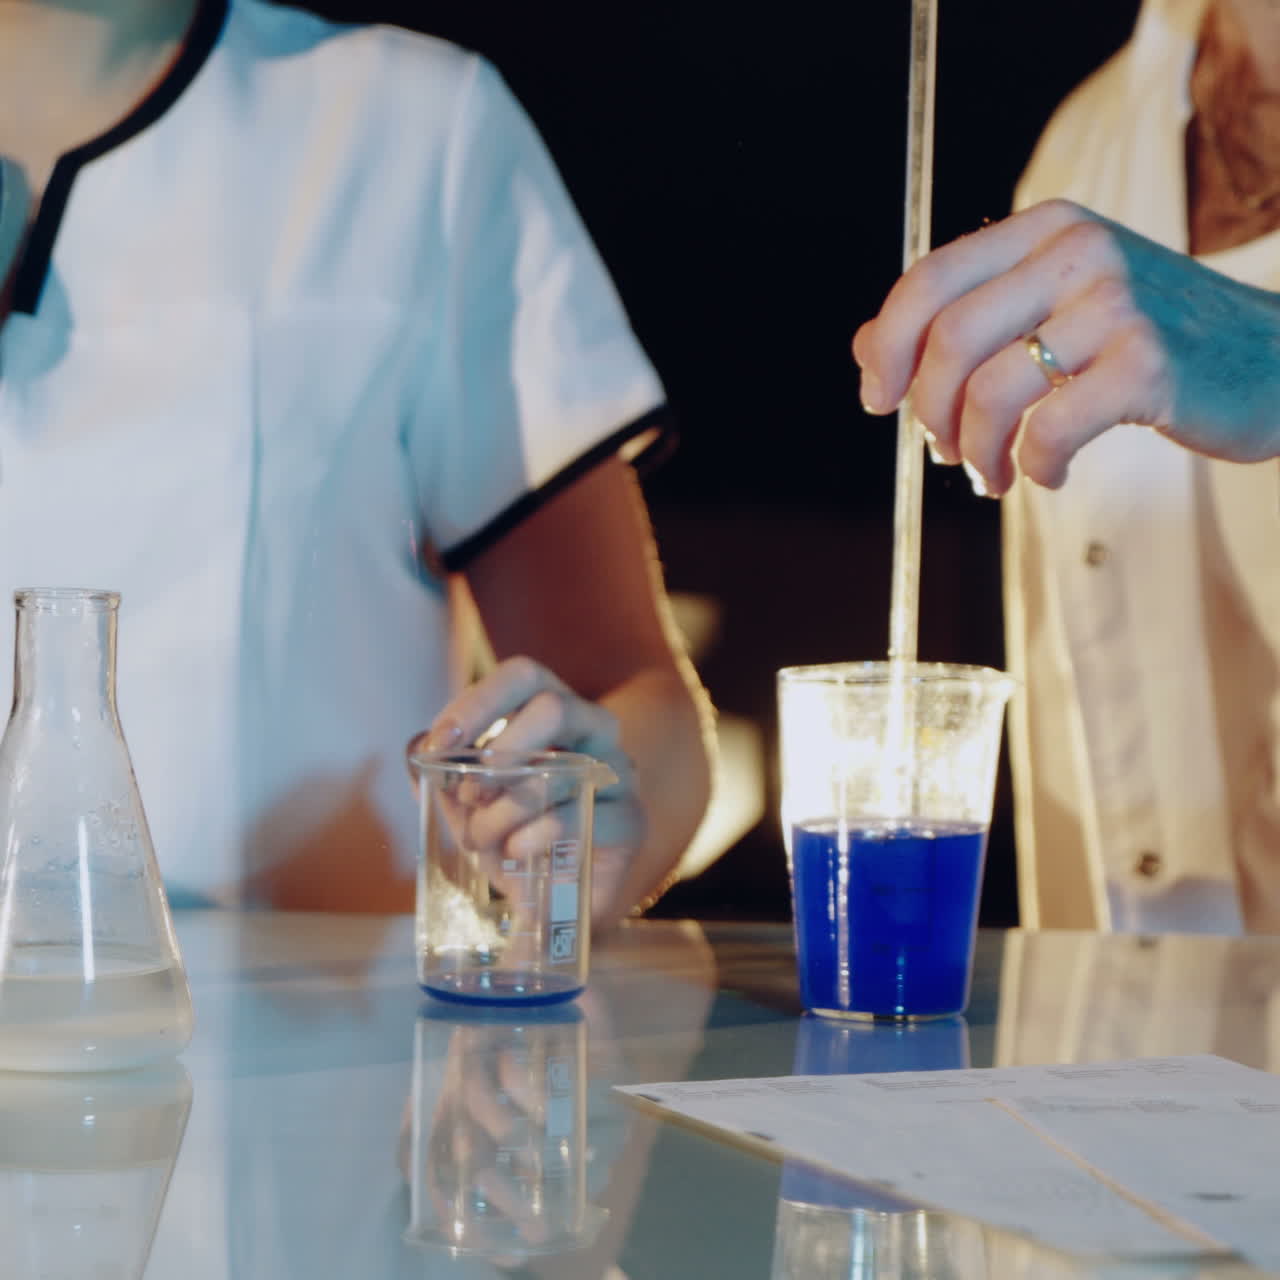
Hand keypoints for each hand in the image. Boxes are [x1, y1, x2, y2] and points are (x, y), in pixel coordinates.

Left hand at [412, 655, 643, 923]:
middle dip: (502, 750)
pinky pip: (579, 815)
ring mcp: (618, 772)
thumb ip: (448, 776)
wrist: (557, 895)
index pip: (523, 675)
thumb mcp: (471, 803)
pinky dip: (535, 834)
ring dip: (508, 807)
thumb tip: (421, 755)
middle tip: (472, 792)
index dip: (478, 702)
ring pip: (563, 767)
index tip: (440, 743)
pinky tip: (515, 850)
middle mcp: (594, 729)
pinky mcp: (630, 819)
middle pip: (553, 706)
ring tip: (481, 838)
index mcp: (554, 709)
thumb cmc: (515, 832)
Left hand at [852, 198, 1279, 494]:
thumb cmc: (1149, 341)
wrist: (1275, 359)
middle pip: (948, 342)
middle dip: (930, 415)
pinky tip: (1047, 475)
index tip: (878, 402)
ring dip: (977, 454)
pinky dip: (1034, 467)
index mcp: (1046, 229)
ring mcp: (1117, 302)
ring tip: (994, 478)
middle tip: (948, 453)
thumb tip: (864, 347)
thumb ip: (965, 317)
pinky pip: (1050, 430)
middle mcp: (1078, 250)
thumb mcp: (1053, 308)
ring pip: (991, 391)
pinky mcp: (1150, 362)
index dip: (886, 349)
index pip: (928, 281)